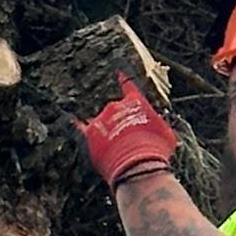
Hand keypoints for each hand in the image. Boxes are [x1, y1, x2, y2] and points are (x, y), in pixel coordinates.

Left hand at [76, 73, 176, 191]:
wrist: (138, 166)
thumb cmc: (156, 151)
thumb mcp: (167, 135)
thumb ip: (159, 125)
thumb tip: (162, 129)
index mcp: (136, 102)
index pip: (128, 83)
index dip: (123, 76)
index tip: (117, 69)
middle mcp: (116, 106)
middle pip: (114, 107)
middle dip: (118, 118)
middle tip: (126, 136)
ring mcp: (101, 119)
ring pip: (99, 118)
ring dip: (103, 127)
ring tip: (108, 139)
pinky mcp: (89, 135)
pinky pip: (77, 126)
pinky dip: (73, 122)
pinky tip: (68, 118)